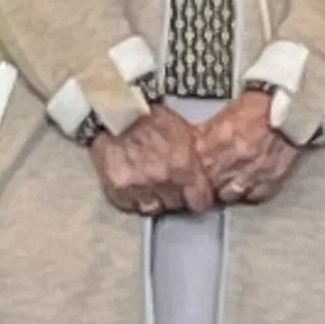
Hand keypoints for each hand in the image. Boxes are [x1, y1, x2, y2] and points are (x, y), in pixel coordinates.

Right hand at [91, 114, 212, 215]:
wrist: (117, 114)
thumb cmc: (153, 120)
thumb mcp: (184, 134)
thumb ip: (193, 159)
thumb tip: (207, 173)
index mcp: (185, 167)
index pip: (199, 201)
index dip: (198, 198)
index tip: (195, 197)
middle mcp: (163, 181)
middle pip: (175, 205)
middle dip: (175, 197)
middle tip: (171, 188)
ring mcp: (139, 188)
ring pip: (153, 209)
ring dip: (154, 201)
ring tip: (152, 190)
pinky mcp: (117, 191)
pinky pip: (129, 206)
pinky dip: (133, 200)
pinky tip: (135, 190)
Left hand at [194, 92, 301, 206]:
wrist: (292, 109)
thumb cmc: (259, 108)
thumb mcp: (226, 114)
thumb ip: (207, 133)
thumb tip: (191, 145)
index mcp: (215, 140)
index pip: (192, 166)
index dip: (190, 170)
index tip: (190, 171)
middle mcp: (230, 160)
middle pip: (207, 184)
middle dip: (205, 182)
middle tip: (207, 180)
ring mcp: (250, 172)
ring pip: (227, 195)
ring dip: (225, 190)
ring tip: (226, 184)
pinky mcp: (270, 179)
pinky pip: (253, 197)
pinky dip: (249, 193)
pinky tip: (247, 186)